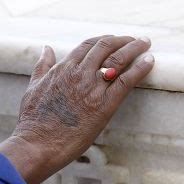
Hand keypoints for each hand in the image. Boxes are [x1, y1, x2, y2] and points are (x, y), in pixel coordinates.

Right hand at [0, 35, 153, 183]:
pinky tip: (150, 61)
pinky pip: (126, 81)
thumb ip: (42, 66)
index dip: (105, 39)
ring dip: (135, 48)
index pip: (88, 44)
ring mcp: (92, 89)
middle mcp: (79, 73)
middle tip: (135, 40)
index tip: (115, 40)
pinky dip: (140, 69)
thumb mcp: (33, 87)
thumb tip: (46, 48)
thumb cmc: (33, 120)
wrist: (37, 144)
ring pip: (119, 60)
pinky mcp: (103, 106)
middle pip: (106, 47)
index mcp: (63, 68)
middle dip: (123, 40)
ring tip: (145, 44)